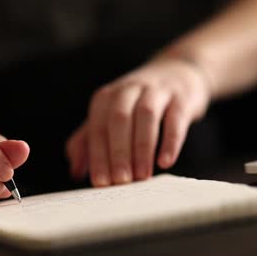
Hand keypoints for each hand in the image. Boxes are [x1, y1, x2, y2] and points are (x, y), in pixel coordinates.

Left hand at [66, 58, 210, 186]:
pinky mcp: (181, 97)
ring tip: (142, 176)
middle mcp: (129, 89)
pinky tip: (166, 162)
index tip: (101, 182)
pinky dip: (170, 141)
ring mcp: (156, 90)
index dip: (98, 156)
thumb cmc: (139, 102)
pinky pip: (175, 118)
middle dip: (118, 152)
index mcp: (107, 97)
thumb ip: (89, 140)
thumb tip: (75, 171)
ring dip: (142, 148)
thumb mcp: (110, 116)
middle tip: (121, 181)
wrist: (178, 72)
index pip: (98, 127)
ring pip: (146, 116)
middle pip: (119, 119)